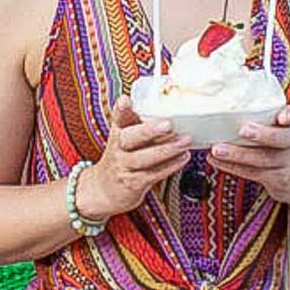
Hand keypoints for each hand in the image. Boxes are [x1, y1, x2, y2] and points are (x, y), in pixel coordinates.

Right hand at [75, 97, 190, 220]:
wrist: (104, 189)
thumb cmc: (123, 158)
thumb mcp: (127, 138)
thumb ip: (142, 124)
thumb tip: (174, 109)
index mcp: (118, 132)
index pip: (118, 118)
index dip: (121, 109)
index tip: (125, 100)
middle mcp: (118, 148)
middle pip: (129, 138)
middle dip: (148, 131)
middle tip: (168, 124)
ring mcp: (125, 166)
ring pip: (143, 158)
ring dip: (167, 149)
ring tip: (185, 141)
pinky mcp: (133, 183)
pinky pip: (153, 174)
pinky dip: (170, 166)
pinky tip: (183, 157)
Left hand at [208, 106, 289, 204]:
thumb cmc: (284, 146)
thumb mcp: (283, 129)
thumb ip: (267, 114)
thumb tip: (235, 85)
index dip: (287, 116)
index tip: (282, 117)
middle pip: (279, 140)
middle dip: (262, 135)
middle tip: (243, 130)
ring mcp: (284, 164)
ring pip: (261, 159)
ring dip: (236, 154)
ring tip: (216, 149)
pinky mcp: (275, 179)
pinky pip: (251, 173)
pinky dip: (231, 167)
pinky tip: (215, 161)